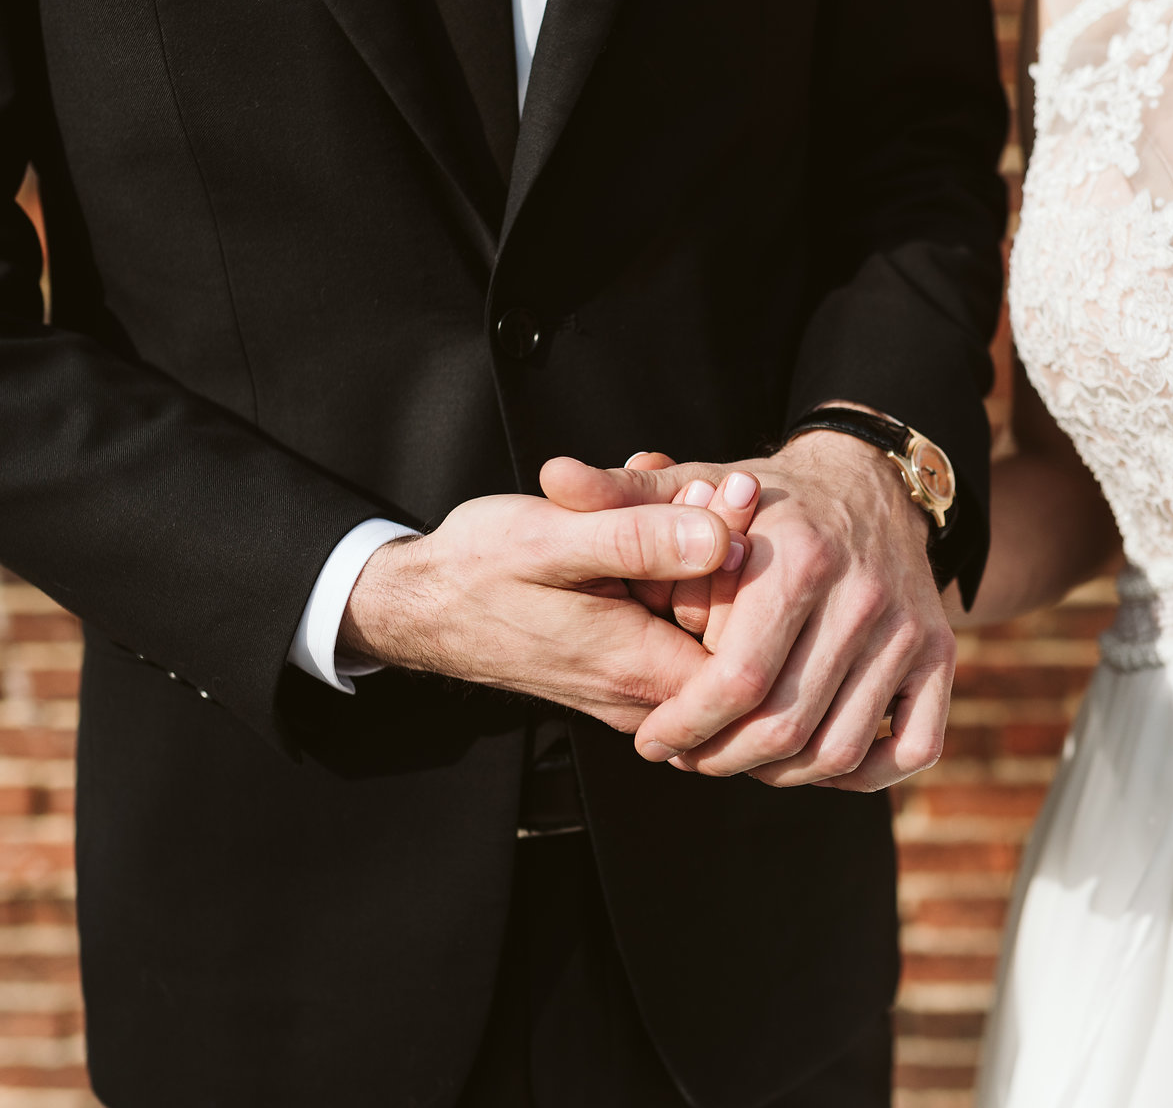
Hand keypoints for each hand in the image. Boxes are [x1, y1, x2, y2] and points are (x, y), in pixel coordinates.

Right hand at [336, 492, 737, 732]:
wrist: (419, 604)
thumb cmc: (476, 569)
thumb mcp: (552, 539)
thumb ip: (639, 542)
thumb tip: (723, 538)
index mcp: (639, 669)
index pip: (749, 638)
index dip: (753, 561)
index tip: (730, 489)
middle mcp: (645, 695)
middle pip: (735, 627)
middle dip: (727, 541)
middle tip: (705, 477)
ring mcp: (635, 686)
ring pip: (704, 617)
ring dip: (698, 545)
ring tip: (670, 486)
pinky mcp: (624, 666)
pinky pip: (672, 615)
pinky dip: (669, 561)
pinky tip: (645, 512)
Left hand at [560, 433, 956, 791]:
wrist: (869, 484)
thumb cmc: (767, 500)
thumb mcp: (698, 487)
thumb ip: (626, 496)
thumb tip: (554, 477)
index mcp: (798, 560)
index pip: (734, 680)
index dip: (684, 726)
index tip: (651, 741)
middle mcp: (864, 597)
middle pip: (784, 726)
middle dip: (722, 760)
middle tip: (687, 759)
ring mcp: (910, 631)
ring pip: (840, 750)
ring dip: (780, 775)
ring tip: (737, 759)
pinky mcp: (941, 656)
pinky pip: (909, 749)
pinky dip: (860, 774)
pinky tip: (810, 759)